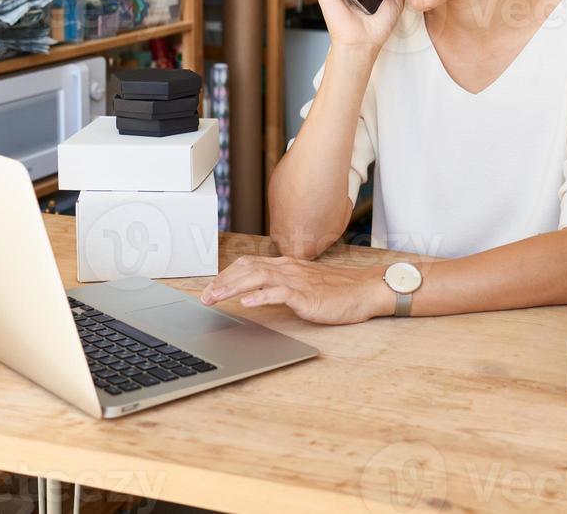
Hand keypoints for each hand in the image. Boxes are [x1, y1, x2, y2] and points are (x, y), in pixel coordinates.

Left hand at [200, 254, 394, 324]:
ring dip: (232, 287)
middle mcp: (288, 268)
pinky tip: (246, 303)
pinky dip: (260, 296)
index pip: (249, 264)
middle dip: (222, 282)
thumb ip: (284, 285)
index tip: (211, 287)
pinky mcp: (305, 295)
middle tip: (203, 296)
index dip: (227, 274)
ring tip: (214, 298)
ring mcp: (296, 280)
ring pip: (257, 278)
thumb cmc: (337, 290)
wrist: (363, 290)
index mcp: (286, 265)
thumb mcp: (305, 284)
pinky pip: (279, 293)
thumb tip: (261, 292)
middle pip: (247, 269)